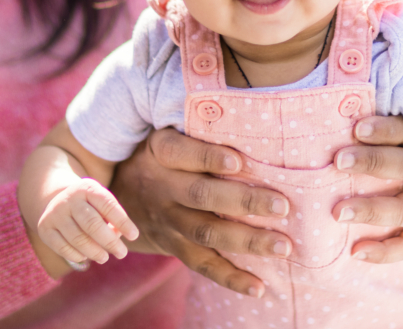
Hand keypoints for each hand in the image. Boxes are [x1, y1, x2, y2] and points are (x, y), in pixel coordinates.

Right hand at [37, 178, 138, 265]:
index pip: (108, 205)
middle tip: (122, 253)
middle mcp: (69, 199)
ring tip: (105, 257)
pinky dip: (77, 255)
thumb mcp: (102, 205)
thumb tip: (116, 238)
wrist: (59, 200)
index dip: (123, 222)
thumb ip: (113, 220)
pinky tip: (86, 257)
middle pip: (92, 224)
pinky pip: (63, 248)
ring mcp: (55, 213)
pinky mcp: (44, 228)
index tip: (134, 236)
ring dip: (95, 252)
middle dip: (110, 241)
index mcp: (87, 188)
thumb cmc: (91, 206)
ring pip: (78, 239)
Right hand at [110, 128, 293, 297]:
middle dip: (244, 202)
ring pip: (206, 233)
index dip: (207, 157)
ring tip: (283, 246)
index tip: (238, 162)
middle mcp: (162, 187)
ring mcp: (168, 221)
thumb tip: (254, 117)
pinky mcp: (174, 247)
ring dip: (247, 241)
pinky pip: (202, 265)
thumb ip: (199, 128)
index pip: (179, 152)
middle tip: (282, 205)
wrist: (119, 196)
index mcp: (160, 152)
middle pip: (201, 195)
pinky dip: (231, 278)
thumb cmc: (161, 155)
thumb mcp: (166, 132)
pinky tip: (259, 286)